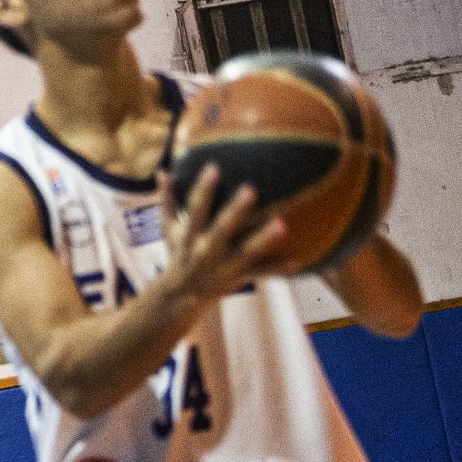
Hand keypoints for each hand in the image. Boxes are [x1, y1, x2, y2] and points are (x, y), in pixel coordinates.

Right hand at [157, 164, 290, 300]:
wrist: (182, 295)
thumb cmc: (178, 252)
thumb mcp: (168, 229)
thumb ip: (166, 200)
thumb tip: (162, 170)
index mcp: (189, 236)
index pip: (195, 209)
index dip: (204, 189)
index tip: (214, 166)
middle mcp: (206, 250)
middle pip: (222, 229)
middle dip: (235, 211)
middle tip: (250, 189)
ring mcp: (224, 266)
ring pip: (247, 252)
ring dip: (264, 239)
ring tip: (282, 223)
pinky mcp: (239, 277)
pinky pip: (262, 273)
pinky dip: (279, 269)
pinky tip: (299, 260)